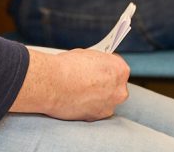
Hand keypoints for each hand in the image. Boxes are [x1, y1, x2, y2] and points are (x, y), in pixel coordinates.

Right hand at [11, 46, 129, 120]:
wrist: (53, 83)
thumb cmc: (68, 67)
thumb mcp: (87, 55)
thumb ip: (97, 63)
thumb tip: (95, 68)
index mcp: (120, 70)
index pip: (118, 68)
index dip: (107, 67)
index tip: (99, 69)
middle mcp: (119, 90)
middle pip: (115, 86)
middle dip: (105, 84)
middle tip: (90, 80)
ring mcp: (109, 106)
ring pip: (106, 101)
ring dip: (97, 97)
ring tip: (80, 91)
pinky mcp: (96, 118)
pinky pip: (95, 111)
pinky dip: (88, 107)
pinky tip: (76, 100)